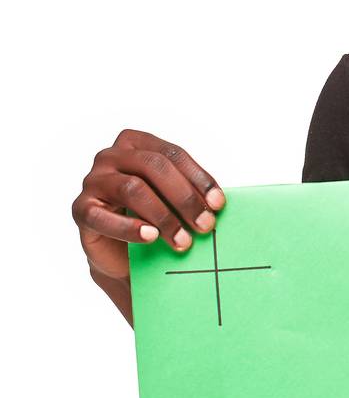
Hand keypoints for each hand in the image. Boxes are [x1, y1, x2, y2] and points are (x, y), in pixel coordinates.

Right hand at [73, 129, 225, 322]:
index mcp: (136, 144)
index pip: (172, 154)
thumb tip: (217, 204)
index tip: (218, 204)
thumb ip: (190, 194)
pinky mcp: (81, 209)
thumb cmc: (153, 218)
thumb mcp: (174, 201)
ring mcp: (93, 181)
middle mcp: (110, 156)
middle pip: (153, 167)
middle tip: (205, 226)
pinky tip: (150, 237)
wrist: (122, 254)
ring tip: (183, 241)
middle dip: (184, 198)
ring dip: (163, 216)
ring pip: (132, 188)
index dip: (198, 178)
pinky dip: (129, 228)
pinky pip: (103, 216)